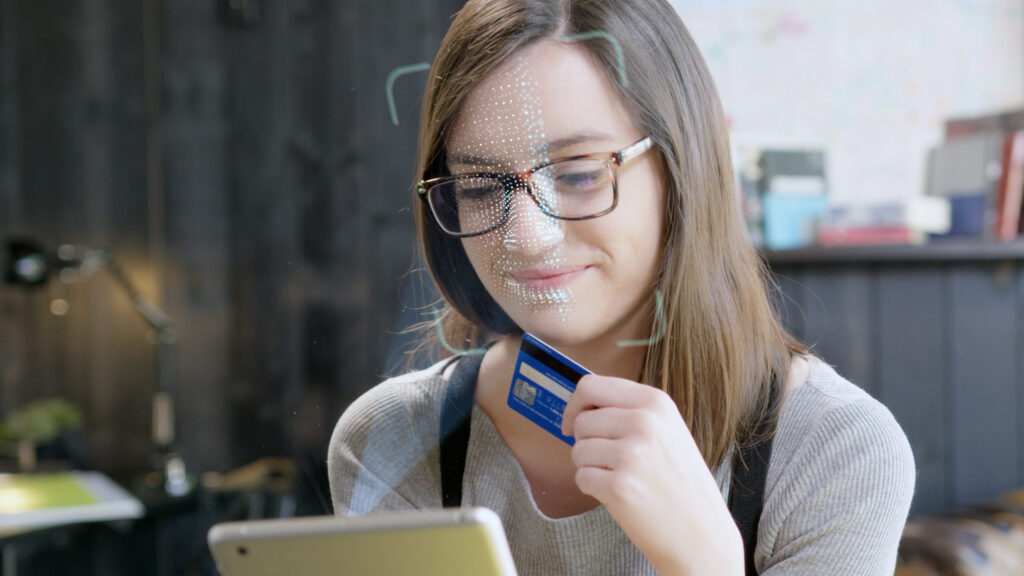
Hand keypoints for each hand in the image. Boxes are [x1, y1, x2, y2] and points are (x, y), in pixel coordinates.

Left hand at [561, 374, 744, 575]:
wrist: (701, 532)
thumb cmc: (679, 482)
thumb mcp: (667, 429)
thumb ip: (629, 410)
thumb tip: (580, 404)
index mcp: (655, 402)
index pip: (591, 386)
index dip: (575, 405)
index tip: (573, 421)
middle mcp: (644, 422)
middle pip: (581, 420)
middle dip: (586, 442)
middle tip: (611, 461)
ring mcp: (631, 454)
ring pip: (578, 450)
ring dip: (590, 467)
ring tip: (621, 478)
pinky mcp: (619, 486)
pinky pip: (581, 477)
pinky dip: (592, 488)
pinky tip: (619, 495)